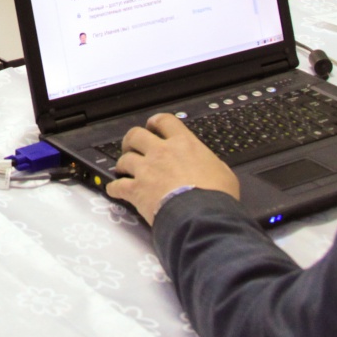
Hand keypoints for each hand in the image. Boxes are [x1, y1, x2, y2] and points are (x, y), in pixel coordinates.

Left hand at [104, 113, 239, 225]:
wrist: (202, 216)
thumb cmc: (216, 196)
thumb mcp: (223, 172)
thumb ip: (210, 163)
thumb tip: (210, 166)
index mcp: (183, 144)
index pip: (165, 121)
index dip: (156, 122)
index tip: (153, 126)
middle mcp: (161, 152)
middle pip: (136, 135)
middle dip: (131, 140)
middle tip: (132, 147)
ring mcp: (146, 170)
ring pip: (124, 159)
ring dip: (122, 164)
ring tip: (123, 170)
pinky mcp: (136, 190)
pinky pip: (117, 186)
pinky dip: (114, 188)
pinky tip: (114, 191)